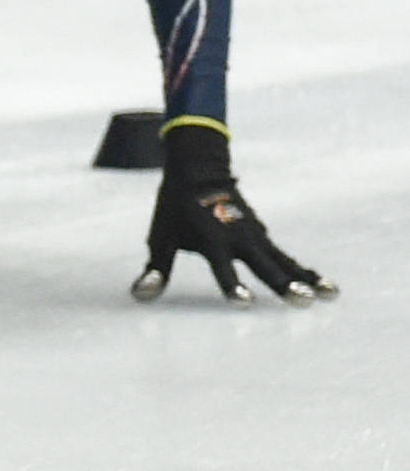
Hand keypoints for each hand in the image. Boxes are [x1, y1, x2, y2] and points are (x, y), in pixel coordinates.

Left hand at [131, 124, 335, 306]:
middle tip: (301, 301)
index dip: (231, 285)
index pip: (222, 268)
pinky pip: (286, 256)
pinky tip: (322, 284)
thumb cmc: (176, 207)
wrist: (200, 167)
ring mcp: (255, 235)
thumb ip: (156, 268)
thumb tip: (141, 295)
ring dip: (307, 277)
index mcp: (212, 239)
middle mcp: (239, 238)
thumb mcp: (161, 237)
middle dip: (283, 284)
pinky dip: (304, 270)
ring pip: (284, 261)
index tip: (243, 302)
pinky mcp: (263, 234)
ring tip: (330, 294)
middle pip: (265, 265)